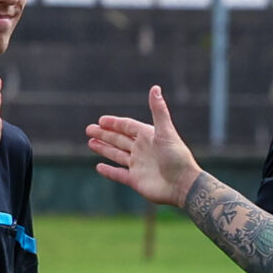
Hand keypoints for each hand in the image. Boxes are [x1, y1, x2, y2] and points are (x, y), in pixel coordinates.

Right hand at [87, 87, 201, 208]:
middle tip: (89, 129)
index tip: (101, 120)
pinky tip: (99, 166)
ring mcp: (139, 165)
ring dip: (104, 148)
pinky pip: (119, 174)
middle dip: (104, 134)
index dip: (115, 123)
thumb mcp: (166, 131)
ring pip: (117, 155)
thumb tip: (155, 87)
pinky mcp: (136, 180)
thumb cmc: (177, 157)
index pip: (128, 126)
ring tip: (90, 142)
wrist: (183, 185)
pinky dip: (109, 171)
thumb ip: (159, 111)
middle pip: (119, 139)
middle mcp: (142, 150)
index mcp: (148, 137)